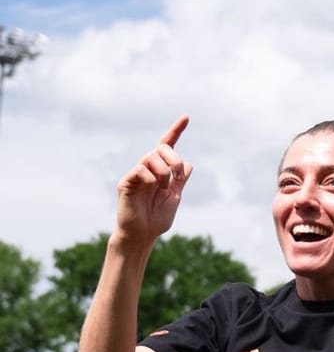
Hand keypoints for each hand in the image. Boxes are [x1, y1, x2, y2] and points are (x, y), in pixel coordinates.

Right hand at [116, 116, 192, 248]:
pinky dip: (150, 176)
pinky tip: (152, 186)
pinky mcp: (126, 182)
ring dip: (163, 169)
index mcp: (160, 171)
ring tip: (162, 185)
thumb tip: (188, 164)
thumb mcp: (174, 197)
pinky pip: (140, 169)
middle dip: (173, 158)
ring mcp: (136, 174)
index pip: (167, 146)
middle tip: (176, 176)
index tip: (187, 116)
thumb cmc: (156, 219)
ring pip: (151, 156)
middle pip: (161, 148)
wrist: (143, 234)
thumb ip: (179, 181)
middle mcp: (147, 169)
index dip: (176, 131)